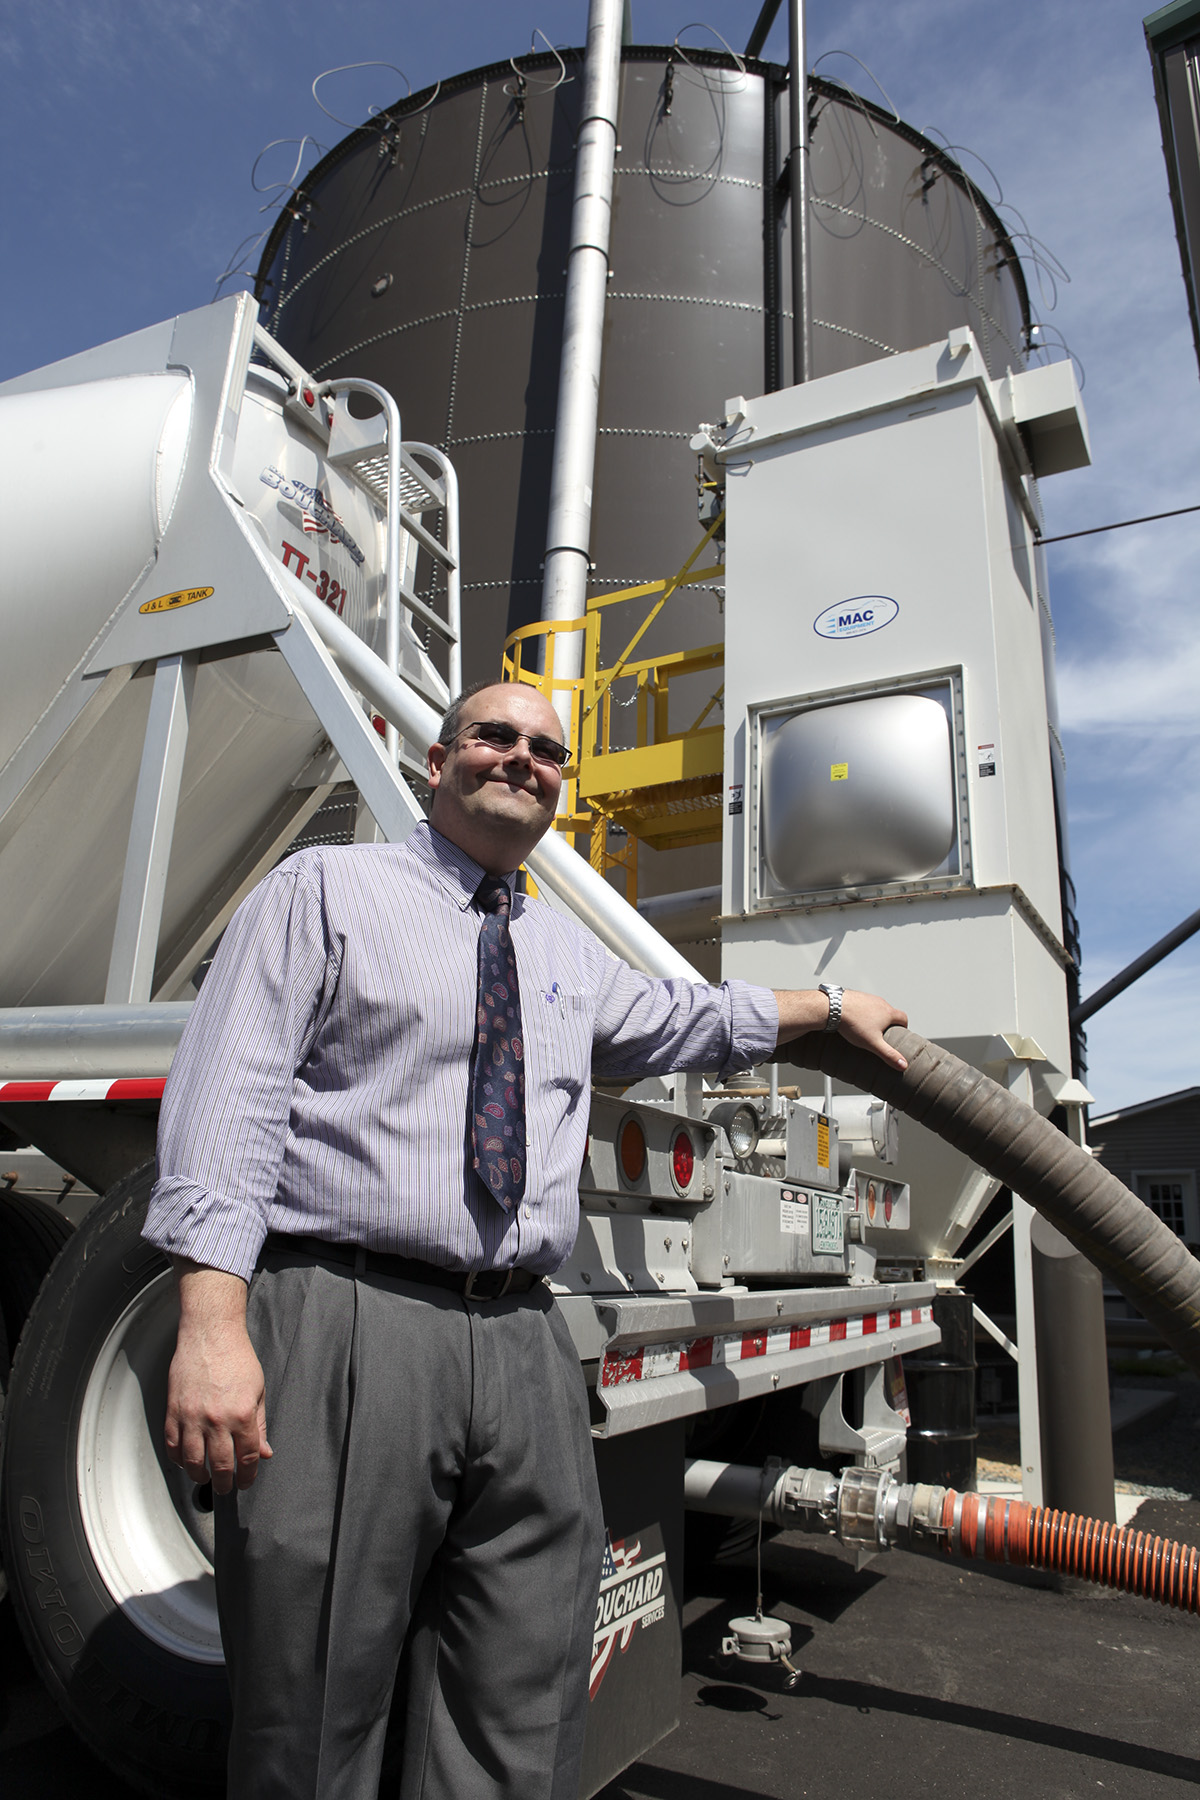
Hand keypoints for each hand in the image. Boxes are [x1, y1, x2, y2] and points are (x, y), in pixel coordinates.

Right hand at [165, 1264, 272, 1493]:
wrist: (210, 1334)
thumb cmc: (237, 1358)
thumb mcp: (258, 1391)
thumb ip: (260, 1425)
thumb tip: (264, 1453)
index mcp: (242, 1415)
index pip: (247, 1458)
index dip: (248, 1476)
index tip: (246, 1482)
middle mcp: (216, 1419)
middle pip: (220, 1465)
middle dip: (225, 1483)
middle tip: (226, 1488)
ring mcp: (192, 1416)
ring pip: (192, 1462)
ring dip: (200, 1476)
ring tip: (205, 1479)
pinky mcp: (174, 1410)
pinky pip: (172, 1445)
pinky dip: (178, 1459)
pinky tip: (185, 1462)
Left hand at [772, 988, 908, 1070]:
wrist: (833, 1007)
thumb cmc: (852, 1023)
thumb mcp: (873, 1043)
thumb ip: (889, 1054)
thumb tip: (903, 1064)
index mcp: (888, 1012)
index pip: (903, 1018)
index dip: (903, 1026)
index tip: (900, 1032)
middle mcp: (879, 1002)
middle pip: (890, 1012)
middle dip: (888, 1022)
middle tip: (882, 1034)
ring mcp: (867, 997)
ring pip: (876, 1007)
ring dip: (875, 1016)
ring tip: (867, 1028)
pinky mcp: (856, 996)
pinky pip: (863, 1004)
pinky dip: (862, 1011)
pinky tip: (854, 1019)